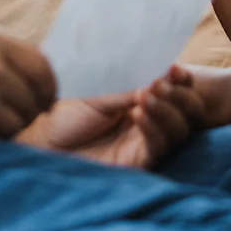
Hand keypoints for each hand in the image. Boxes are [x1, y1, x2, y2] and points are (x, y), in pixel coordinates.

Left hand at [16, 66, 203, 167]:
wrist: (43, 141)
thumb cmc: (66, 112)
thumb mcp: (99, 92)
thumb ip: (128, 85)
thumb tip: (159, 72)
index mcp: (142, 98)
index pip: (176, 89)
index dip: (181, 80)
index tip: (175, 68)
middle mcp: (150, 120)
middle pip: (187, 112)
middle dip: (179, 96)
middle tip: (160, 84)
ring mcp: (145, 142)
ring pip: (178, 130)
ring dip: (166, 110)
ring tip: (145, 96)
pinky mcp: (137, 162)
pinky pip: (158, 147)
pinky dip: (153, 129)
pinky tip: (138, 114)